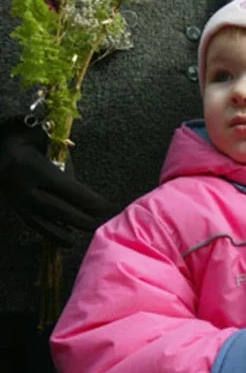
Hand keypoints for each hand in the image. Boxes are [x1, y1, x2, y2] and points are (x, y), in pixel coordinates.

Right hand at [0, 117, 111, 246]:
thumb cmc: (14, 135)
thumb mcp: (33, 133)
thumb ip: (56, 144)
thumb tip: (74, 163)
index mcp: (32, 167)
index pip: (68, 189)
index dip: (90, 200)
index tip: (108, 207)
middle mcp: (22, 186)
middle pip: (58, 210)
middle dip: (81, 220)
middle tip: (99, 224)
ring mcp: (13, 198)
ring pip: (41, 221)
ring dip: (61, 232)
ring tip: (77, 239)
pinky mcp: (8, 203)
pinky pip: (29, 221)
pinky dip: (46, 231)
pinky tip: (59, 237)